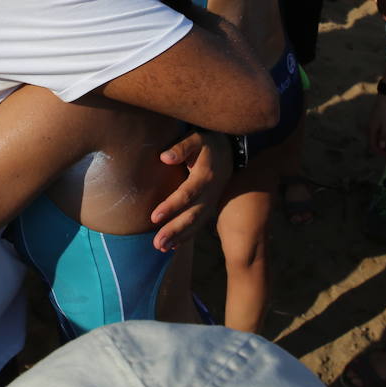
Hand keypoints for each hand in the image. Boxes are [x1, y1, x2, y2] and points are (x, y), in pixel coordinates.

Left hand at [149, 130, 232, 251]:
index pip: (186, 194)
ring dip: (179, 237)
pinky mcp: (210, 206)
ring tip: (161, 247)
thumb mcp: (196, 138)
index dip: (171, 206)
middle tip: (157, 243)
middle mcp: (210, 192)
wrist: (231, 149)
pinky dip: (187, 236)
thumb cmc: (207, 142)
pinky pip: (199, 224)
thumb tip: (164, 157)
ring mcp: (211, 201)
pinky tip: (173, 246)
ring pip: (196, 223)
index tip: (154, 217)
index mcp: (205, 175)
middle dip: (174, 230)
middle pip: (192, 214)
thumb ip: (181, 147)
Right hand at [367, 94, 385, 154]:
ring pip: (375, 136)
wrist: (385, 96)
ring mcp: (373, 123)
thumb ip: (384, 136)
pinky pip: (378, 131)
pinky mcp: (377, 119)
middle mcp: (371, 127)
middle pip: (373, 142)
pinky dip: (382, 136)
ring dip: (381, 143)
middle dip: (380, 149)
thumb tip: (382, 147)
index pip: (372, 145)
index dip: (379, 152)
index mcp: (372, 129)